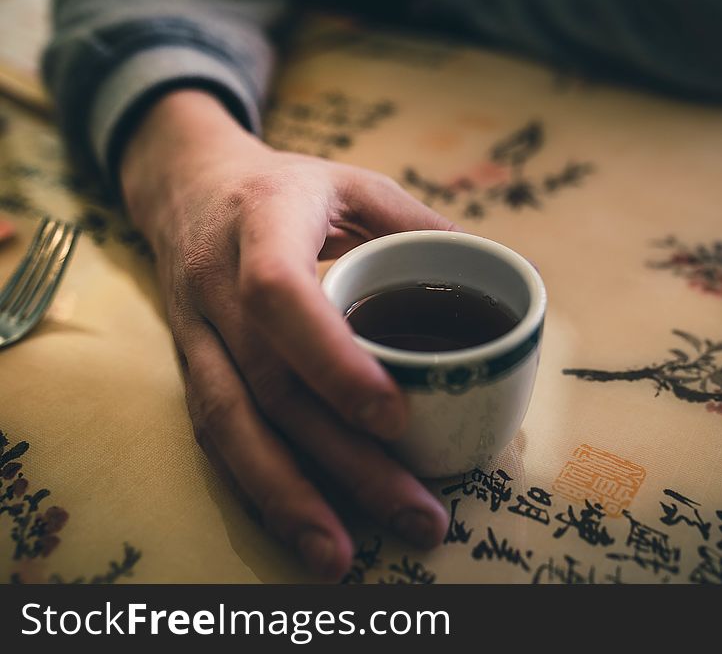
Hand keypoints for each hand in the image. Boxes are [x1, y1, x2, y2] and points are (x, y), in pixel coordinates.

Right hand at [121, 90, 456, 578]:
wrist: (188, 186)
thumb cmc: (289, 188)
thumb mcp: (355, 184)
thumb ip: (423, 227)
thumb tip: (514, 276)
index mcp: (263, 221)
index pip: (280, 293)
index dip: (331, 358)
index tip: (395, 416)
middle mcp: (217, 282)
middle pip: (269, 384)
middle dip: (341, 459)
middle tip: (415, 512)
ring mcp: (196, 331)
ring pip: (231, 425)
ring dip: (288, 497)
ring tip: (344, 556)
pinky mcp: (192, 368)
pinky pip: (218, 436)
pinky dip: (260, 486)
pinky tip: (302, 528)